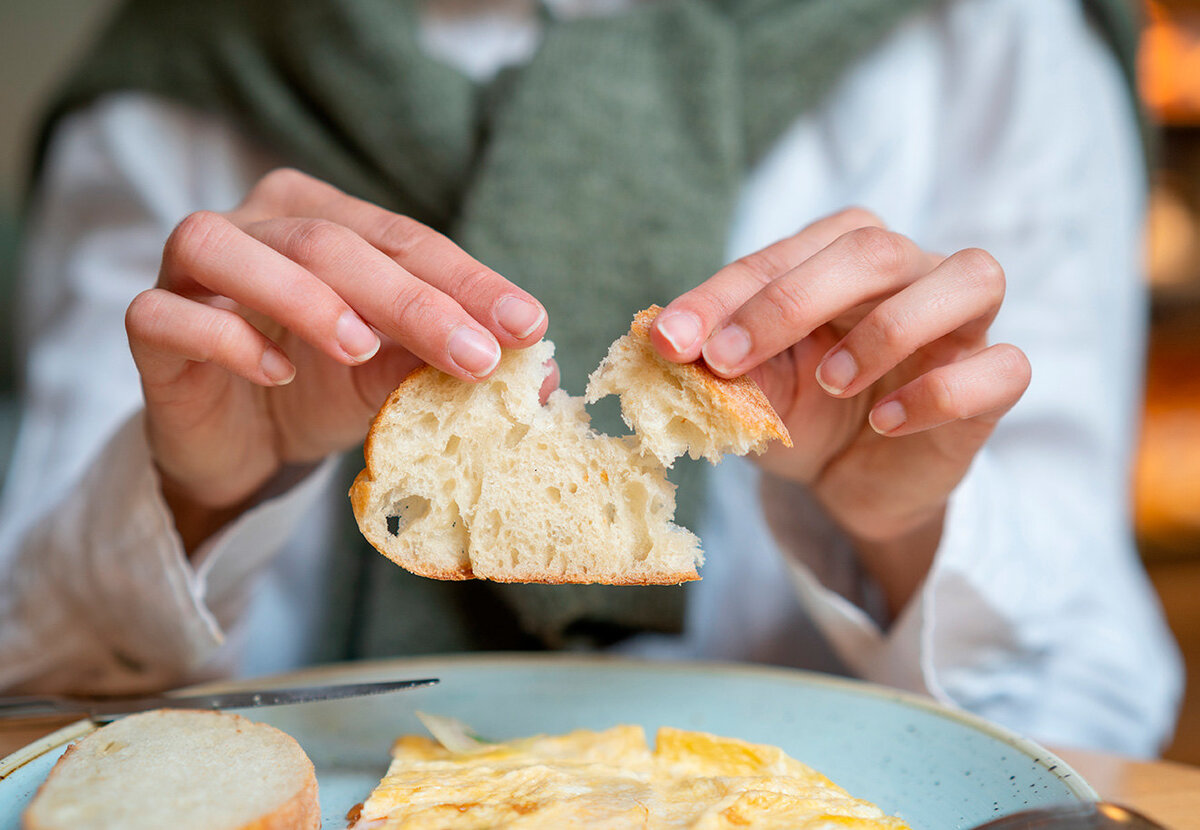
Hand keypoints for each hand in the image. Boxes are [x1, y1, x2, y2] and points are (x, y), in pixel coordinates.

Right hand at [125, 169, 547, 548]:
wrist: (241, 445)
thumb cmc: (322, 390)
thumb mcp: (392, 374)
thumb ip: (444, 361)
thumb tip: (538, 374)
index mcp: (325, 218)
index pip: (404, 239)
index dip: (467, 281)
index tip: (527, 326)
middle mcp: (256, 224)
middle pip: (329, 241)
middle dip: (408, 299)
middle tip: (472, 355)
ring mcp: (191, 270)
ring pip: (227, 248)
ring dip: (303, 295)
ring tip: (360, 347)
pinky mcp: (150, 326)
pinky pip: (168, 316)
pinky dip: (224, 338)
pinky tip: (277, 374)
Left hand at [650, 208, 1030, 611]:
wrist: (852, 480)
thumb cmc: (802, 414)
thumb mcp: (750, 390)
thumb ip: (718, 363)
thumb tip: (664, 342)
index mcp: (841, 255)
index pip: (784, 254)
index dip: (722, 296)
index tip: (670, 342)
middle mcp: (911, 271)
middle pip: (874, 248)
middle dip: (790, 300)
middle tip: (727, 359)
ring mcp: (963, 324)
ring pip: (969, 278)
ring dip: (889, 328)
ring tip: (830, 381)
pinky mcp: (994, 382)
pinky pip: (1001, 367)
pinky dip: (941, 392)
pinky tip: (885, 423)